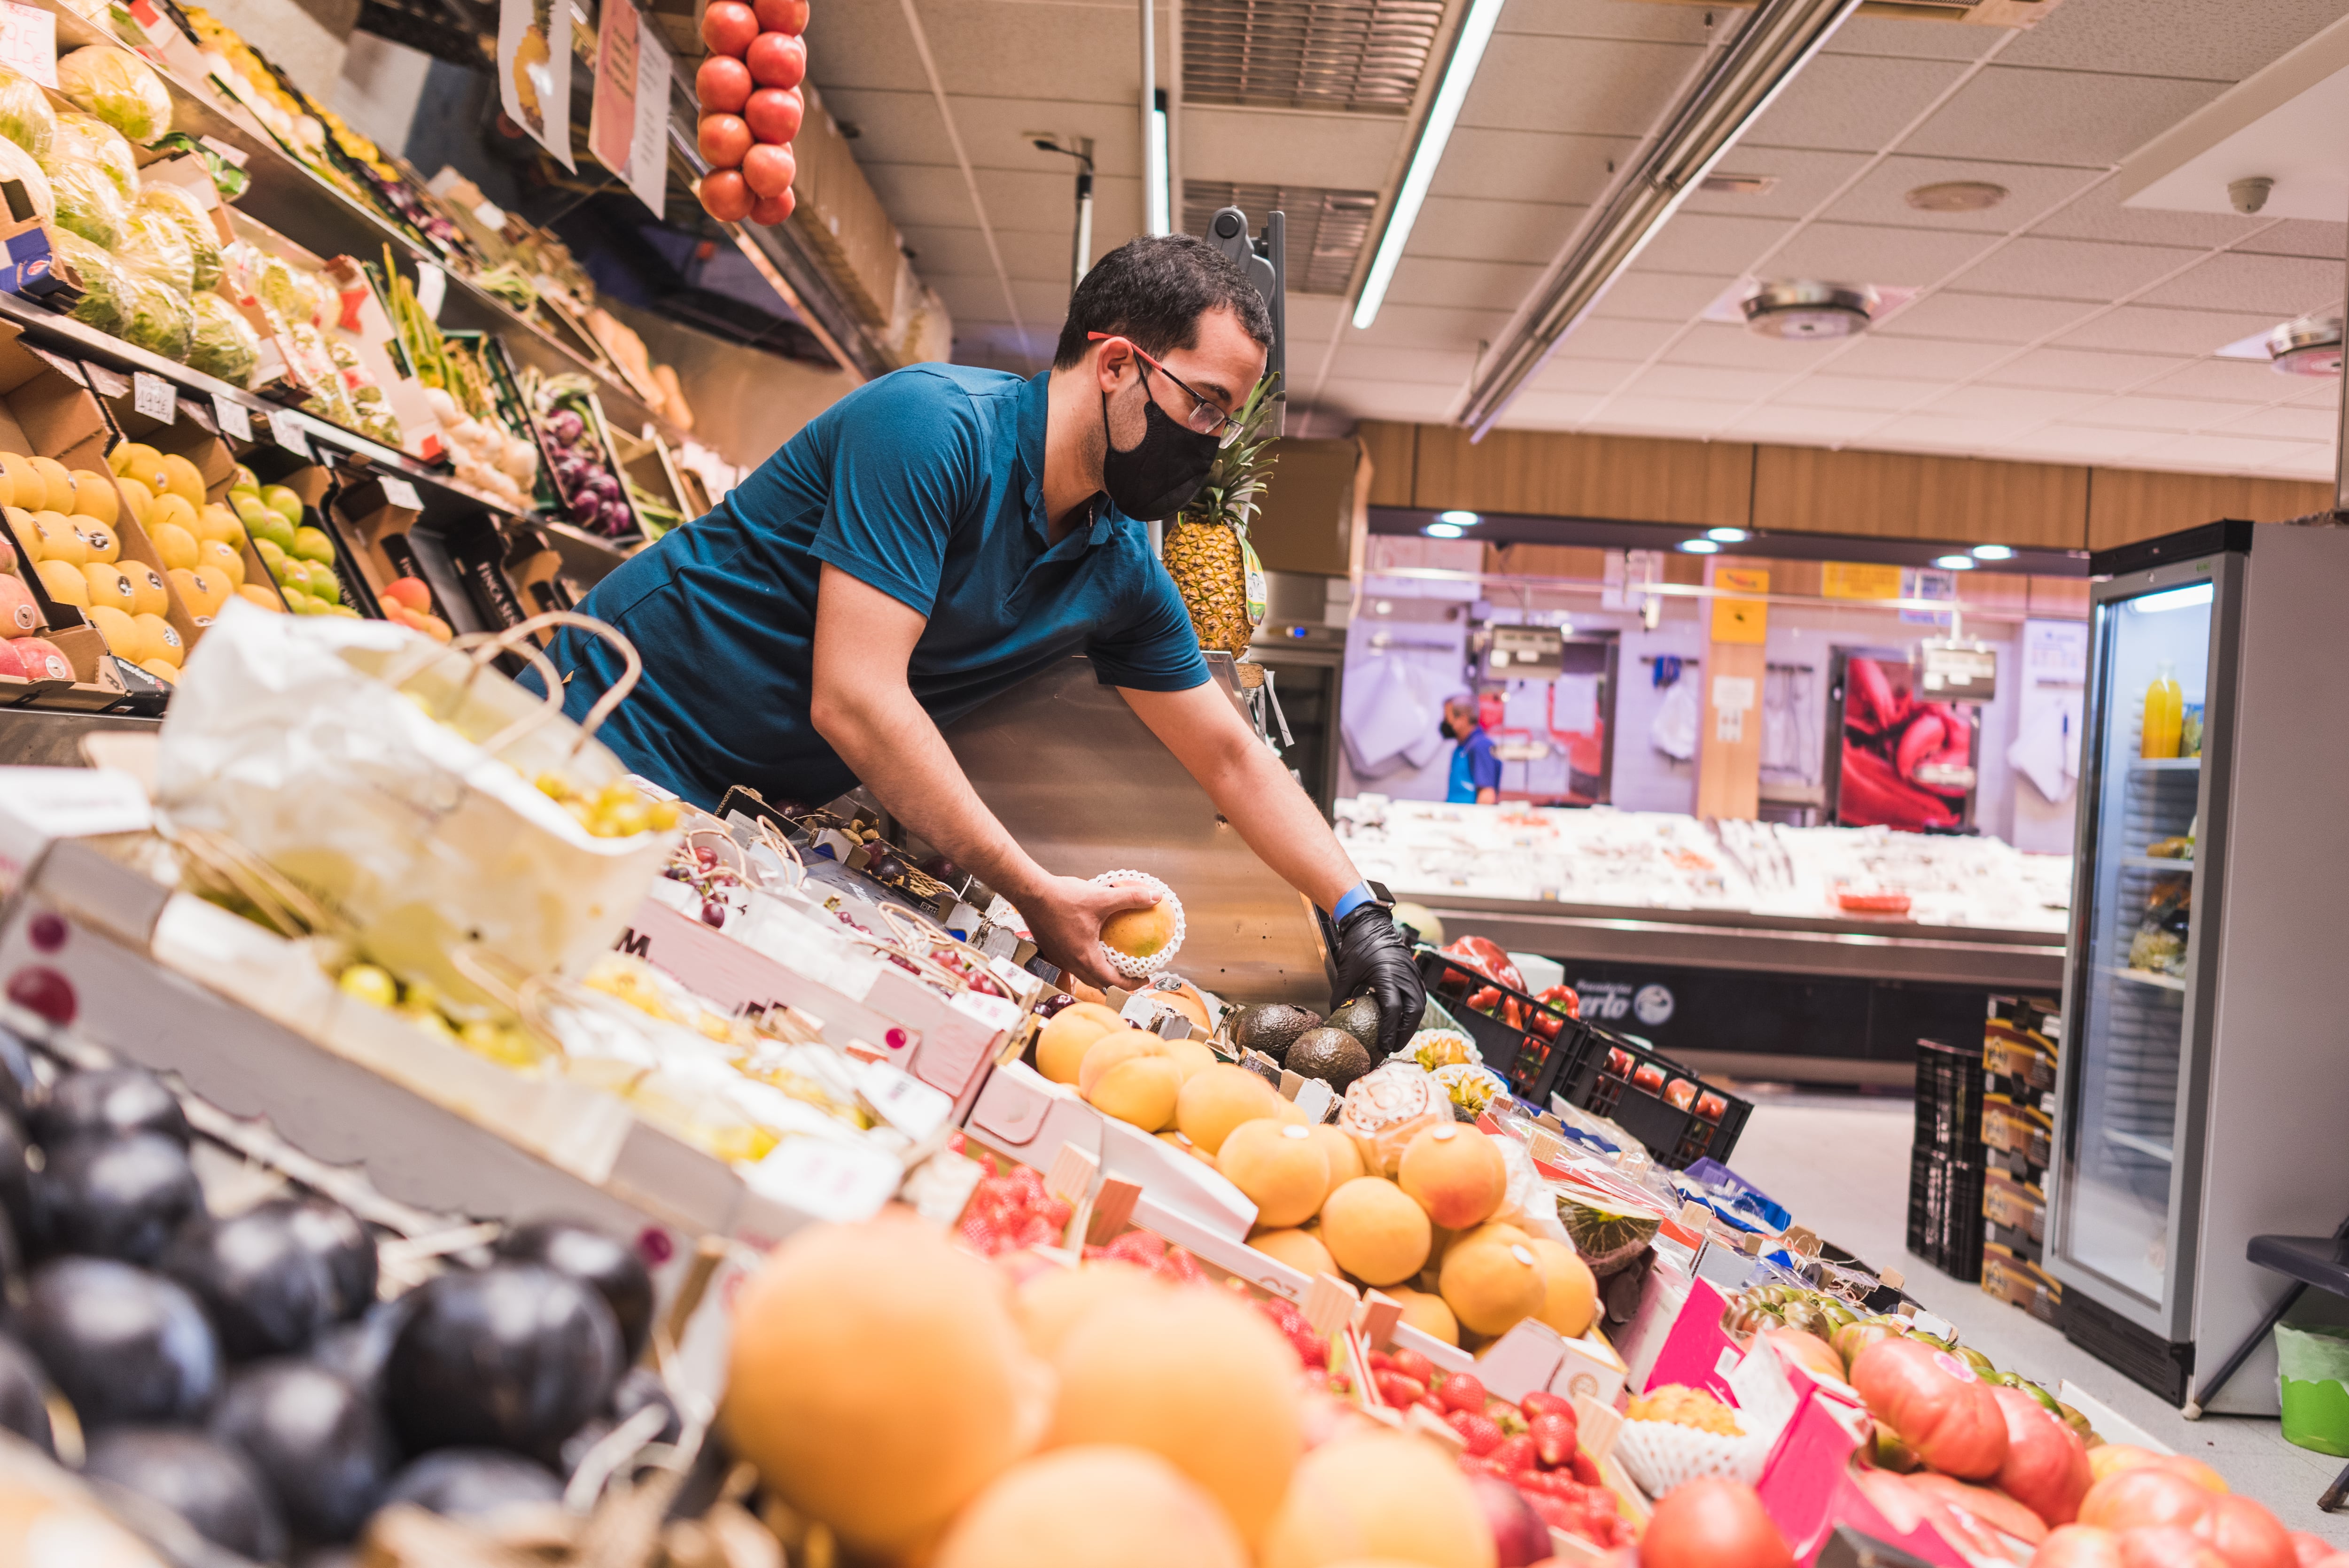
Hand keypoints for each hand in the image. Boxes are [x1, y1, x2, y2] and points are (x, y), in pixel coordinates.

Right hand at [1020, 876, 1159, 991]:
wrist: (1030, 893)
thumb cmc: (1063, 898)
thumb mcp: (1102, 897)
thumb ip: (1130, 898)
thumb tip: (1155, 897)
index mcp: (1085, 958)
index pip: (1114, 982)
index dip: (1133, 984)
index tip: (1145, 977)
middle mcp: (1071, 963)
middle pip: (1099, 983)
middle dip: (1118, 982)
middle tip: (1133, 972)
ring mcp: (1059, 958)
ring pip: (1084, 974)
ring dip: (1101, 973)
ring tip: (1115, 962)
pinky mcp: (1052, 950)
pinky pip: (1074, 962)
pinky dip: (1088, 960)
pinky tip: (1093, 943)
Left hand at [1330, 904, 1424, 1058]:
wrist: (1372, 924)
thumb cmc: (1359, 945)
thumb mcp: (1346, 971)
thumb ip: (1341, 995)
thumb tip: (1335, 1016)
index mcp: (1388, 975)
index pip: (1393, 1010)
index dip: (1389, 1031)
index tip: (1382, 1045)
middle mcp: (1405, 976)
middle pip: (1414, 1012)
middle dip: (1405, 1033)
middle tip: (1393, 1047)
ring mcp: (1413, 975)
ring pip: (1420, 1006)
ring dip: (1411, 1025)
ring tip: (1398, 1038)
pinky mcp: (1415, 974)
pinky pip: (1420, 997)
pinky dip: (1413, 1012)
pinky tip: (1403, 1022)